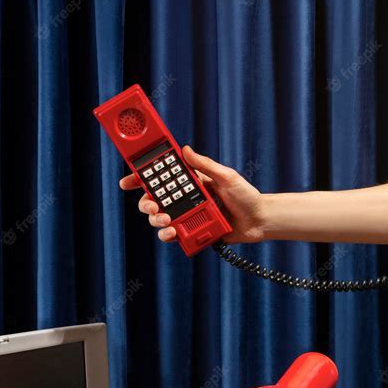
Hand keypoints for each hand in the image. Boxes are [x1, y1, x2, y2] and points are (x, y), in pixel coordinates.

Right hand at [119, 145, 265, 243]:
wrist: (260, 220)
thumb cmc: (246, 196)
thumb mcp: (226, 176)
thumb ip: (204, 165)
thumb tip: (185, 150)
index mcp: (190, 184)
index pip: (161, 180)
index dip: (141, 179)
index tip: (127, 180)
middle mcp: (185, 201)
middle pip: (153, 201)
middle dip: (146, 203)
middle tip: (152, 204)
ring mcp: (187, 219)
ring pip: (159, 221)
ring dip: (156, 220)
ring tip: (166, 220)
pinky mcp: (192, 235)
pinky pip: (174, 237)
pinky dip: (169, 236)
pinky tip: (174, 233)